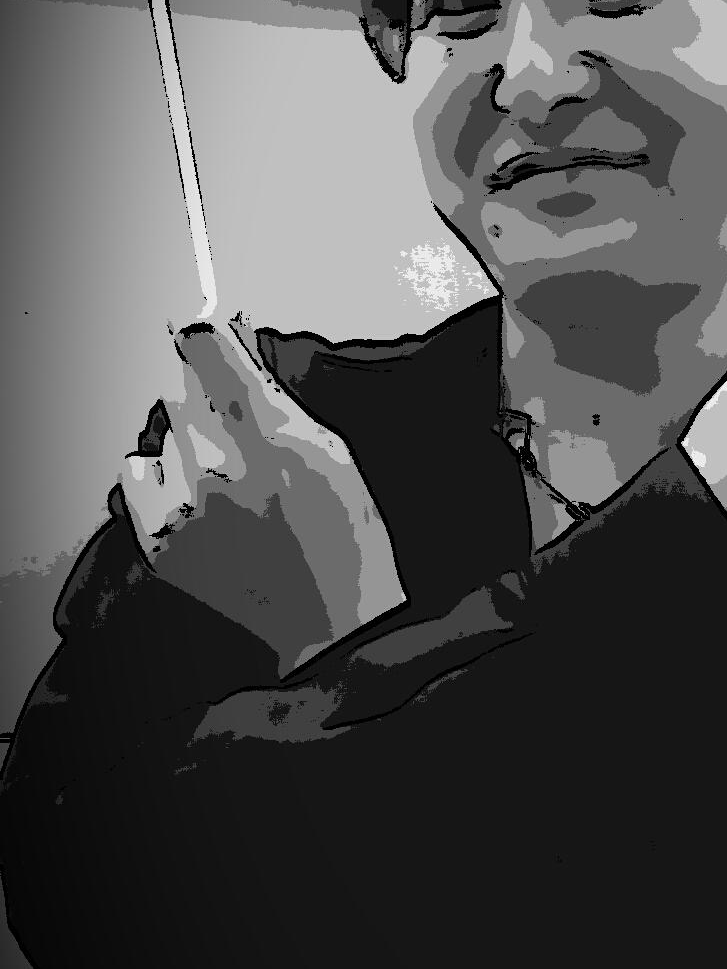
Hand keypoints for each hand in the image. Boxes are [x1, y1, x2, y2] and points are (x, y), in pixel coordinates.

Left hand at [119, 318, 405, 673]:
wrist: (329, 632)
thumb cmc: (345, 546)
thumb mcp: (331, 452)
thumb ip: (274, 393)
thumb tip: (235, 336)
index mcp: (267, 436)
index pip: (202, 346)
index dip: (211, 338)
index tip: (218, 339)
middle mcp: (214, 466)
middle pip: (182, 389)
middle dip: (210, 397)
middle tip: (245, 431)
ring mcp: (180, 506)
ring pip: (164, 432)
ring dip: (190, 442)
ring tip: (230, 480)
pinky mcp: (157, 538)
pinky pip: (139, 473)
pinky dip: (163, 479)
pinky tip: (201, 502)